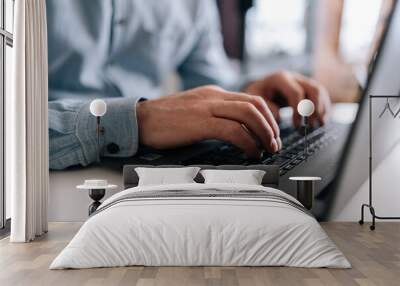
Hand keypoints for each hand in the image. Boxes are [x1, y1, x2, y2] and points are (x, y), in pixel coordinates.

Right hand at [136, 85, 281, 157]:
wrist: (139, 120)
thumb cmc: (164, 120)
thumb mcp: (194, 111)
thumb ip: (213, 116)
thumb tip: (234, 131)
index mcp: (213, 94)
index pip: (250, 99)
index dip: (266, 117)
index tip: (270, 134)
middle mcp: (213, 97)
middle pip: (255, 104)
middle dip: (270, 125)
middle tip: (274, 143)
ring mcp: (207, 107)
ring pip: (249, 114)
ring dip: (264, 133)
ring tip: (268, 149)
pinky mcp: (200, 122)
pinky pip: (233, 130)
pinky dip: (248, 142)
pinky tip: (251, 153)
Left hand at [244, 71, 330, 126]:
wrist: (260, 87)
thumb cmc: (258, 94)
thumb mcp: (255, 98)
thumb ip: (265, 107)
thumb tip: (279, 117)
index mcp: (280, 78)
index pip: (296, 93)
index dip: (298, 111)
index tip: (295, 126)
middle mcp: (294, 77)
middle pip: (314, 89)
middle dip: (315, 109)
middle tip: (311, 126)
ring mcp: (303, 81)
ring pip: (320, 91)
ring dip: (322, 109)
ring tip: (319, 125)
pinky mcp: (308, 87)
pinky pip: (321, 95)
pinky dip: (324, 108)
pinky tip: (321, 121)